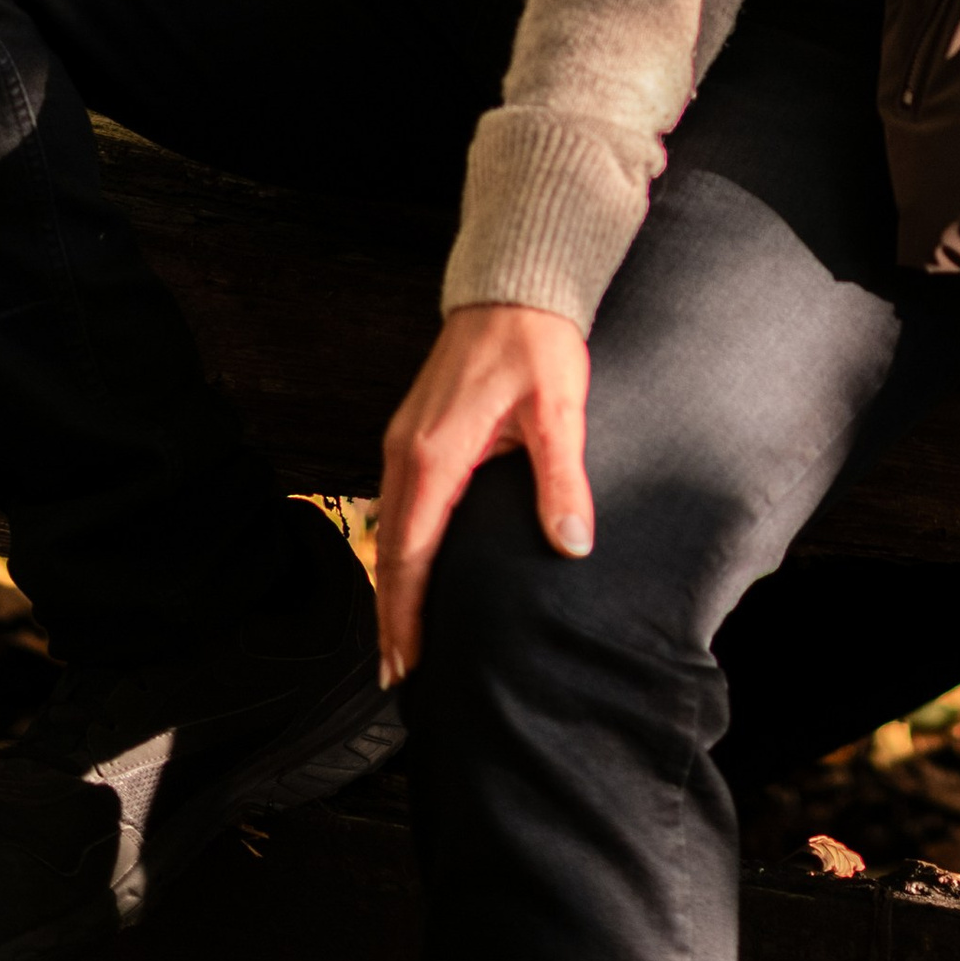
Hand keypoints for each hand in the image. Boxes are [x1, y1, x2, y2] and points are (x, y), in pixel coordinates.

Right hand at [375, 303, 591, 685]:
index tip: (409, 663)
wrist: (512, 285)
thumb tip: (572, 545)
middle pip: (389, 552)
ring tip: (401, 641)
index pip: (411, 553)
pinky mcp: (414, 433)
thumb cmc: (536, 342)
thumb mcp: (558, 409)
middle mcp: (406, 452)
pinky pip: (396, 506)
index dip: (407, 613)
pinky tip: (411, 572)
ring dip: (391, 586)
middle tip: (398, 675)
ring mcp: (404, 441)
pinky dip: (397, 550)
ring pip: (388, 530)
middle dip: (391, 616)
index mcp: (435, 455)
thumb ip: (562, 479)